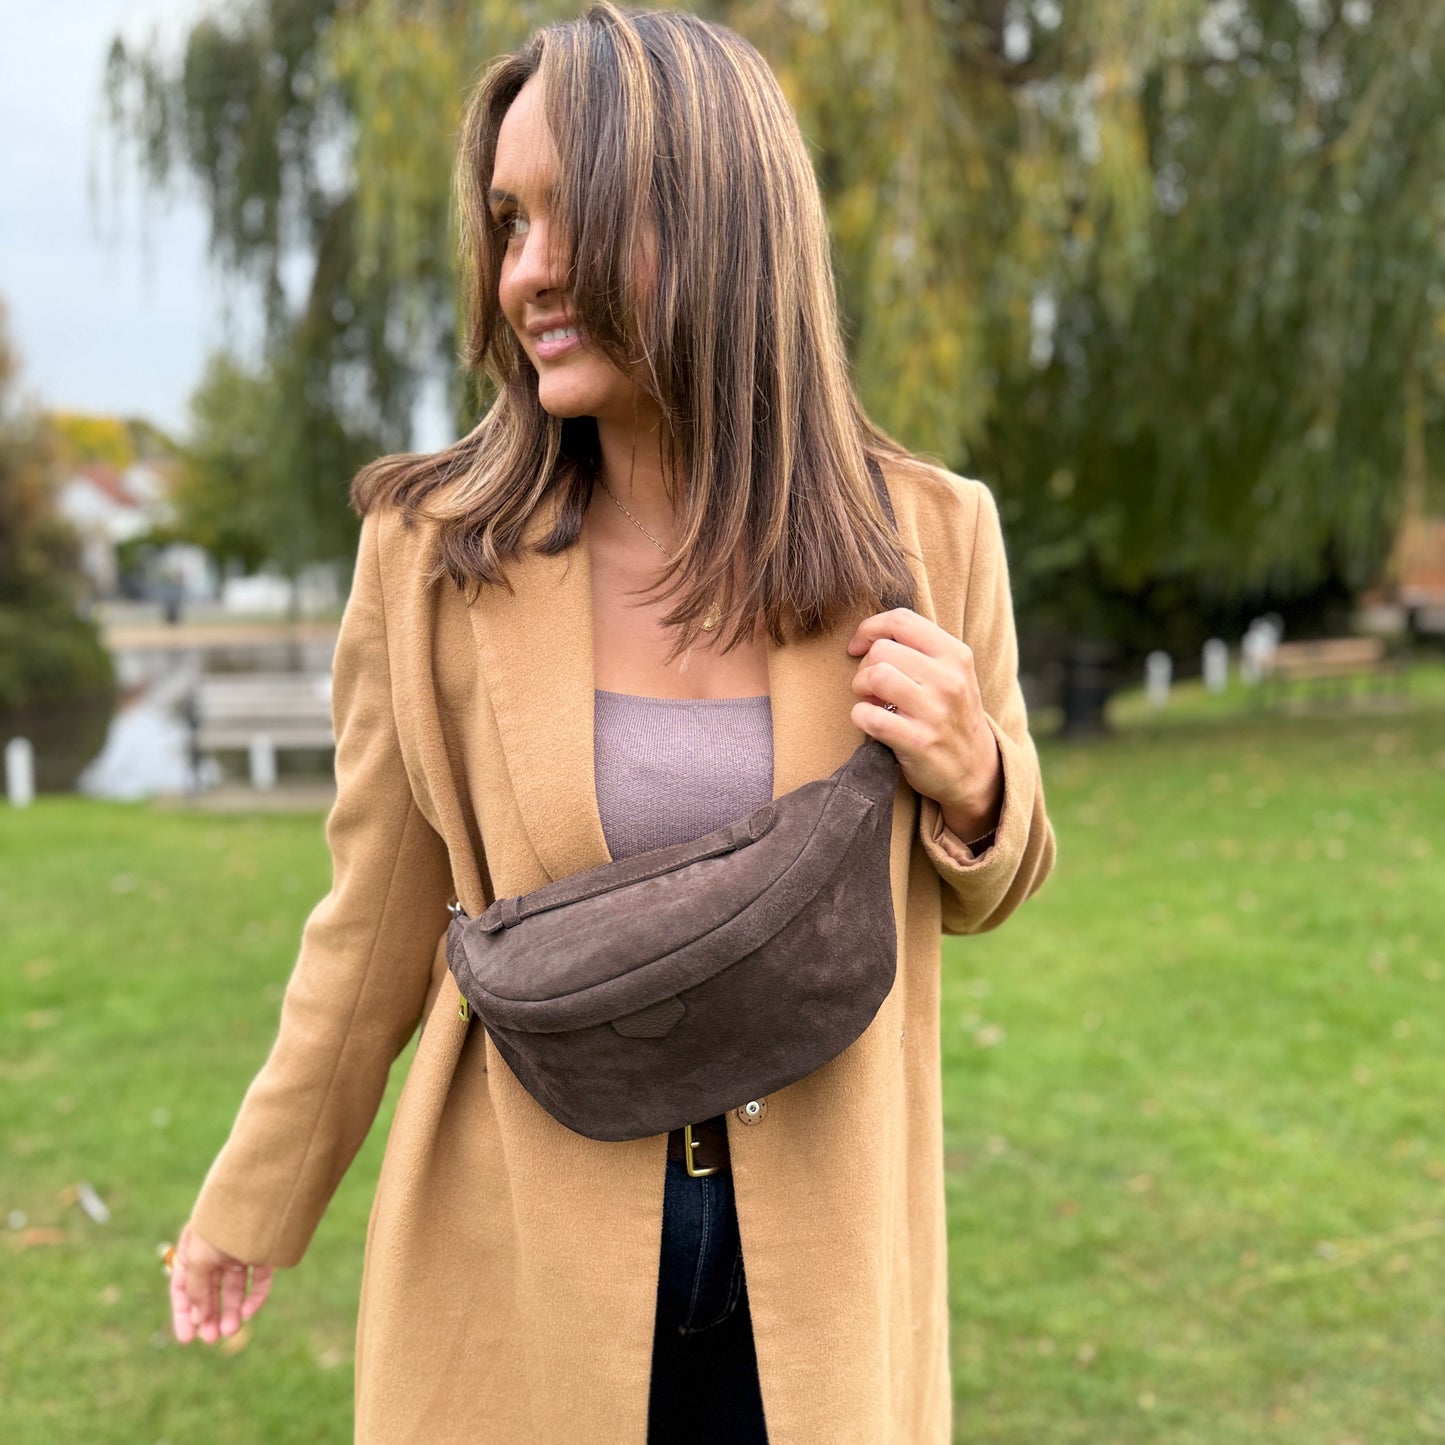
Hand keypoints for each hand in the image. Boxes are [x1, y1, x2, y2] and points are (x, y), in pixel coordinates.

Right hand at [169, 1221, 273, 1343]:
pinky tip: (248, 1313)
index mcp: (193, 1248)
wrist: (258, 1195)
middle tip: (212, 1339)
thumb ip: (196, 1290)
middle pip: (210, 1289)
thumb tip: (198, 1318)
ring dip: (231, 1310)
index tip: (187, 1338)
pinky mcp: (265, 1252)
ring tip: (231, 1331)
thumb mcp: (198, 1258)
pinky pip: (259, 1279)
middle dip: (210, 1315)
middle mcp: (216, 1250)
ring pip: (235, 1287)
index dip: (183, 1312)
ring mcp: (241, 1251)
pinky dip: (254, 1296)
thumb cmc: (220, 1225)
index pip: (183, 1285)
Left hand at [846, 607, 1002, 840]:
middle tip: (870, 686)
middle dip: (864, 666)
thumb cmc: (951, 714)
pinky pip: (870, 716)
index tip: (859, 646)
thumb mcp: (951, 673)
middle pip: (882, 650)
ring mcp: (935, 711)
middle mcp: (949, 679)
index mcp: (955, 655)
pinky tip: (870, 722)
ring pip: (876, 676)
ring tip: (870, 701)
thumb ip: (919, 649)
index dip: (870, 628)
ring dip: (861, 688)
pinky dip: (860, 717)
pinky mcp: (919, 742)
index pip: (901, 620)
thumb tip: (869, 635)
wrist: (975, 769)